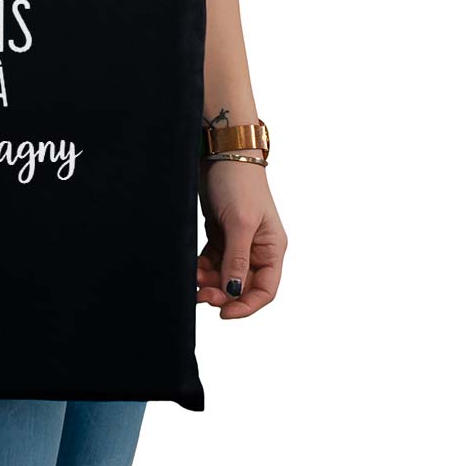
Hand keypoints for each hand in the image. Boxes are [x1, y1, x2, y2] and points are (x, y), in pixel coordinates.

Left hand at [197, 160, 286, 318]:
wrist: (221, 152)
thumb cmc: (238, 183)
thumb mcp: (240, 223)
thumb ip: (237, 259)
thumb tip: (234, 292)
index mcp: (272, 248)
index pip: (265, 290)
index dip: (246, 306)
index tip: (224, 314)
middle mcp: (257, 248)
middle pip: (241, 285)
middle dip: (222, 294)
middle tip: (200, 295)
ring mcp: (238, 241)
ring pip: (224, 275)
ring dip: (209, 282)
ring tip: (193, 279)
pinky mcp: (220, 233)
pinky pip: (212, 261)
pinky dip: (202, 268)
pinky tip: (192, 269)